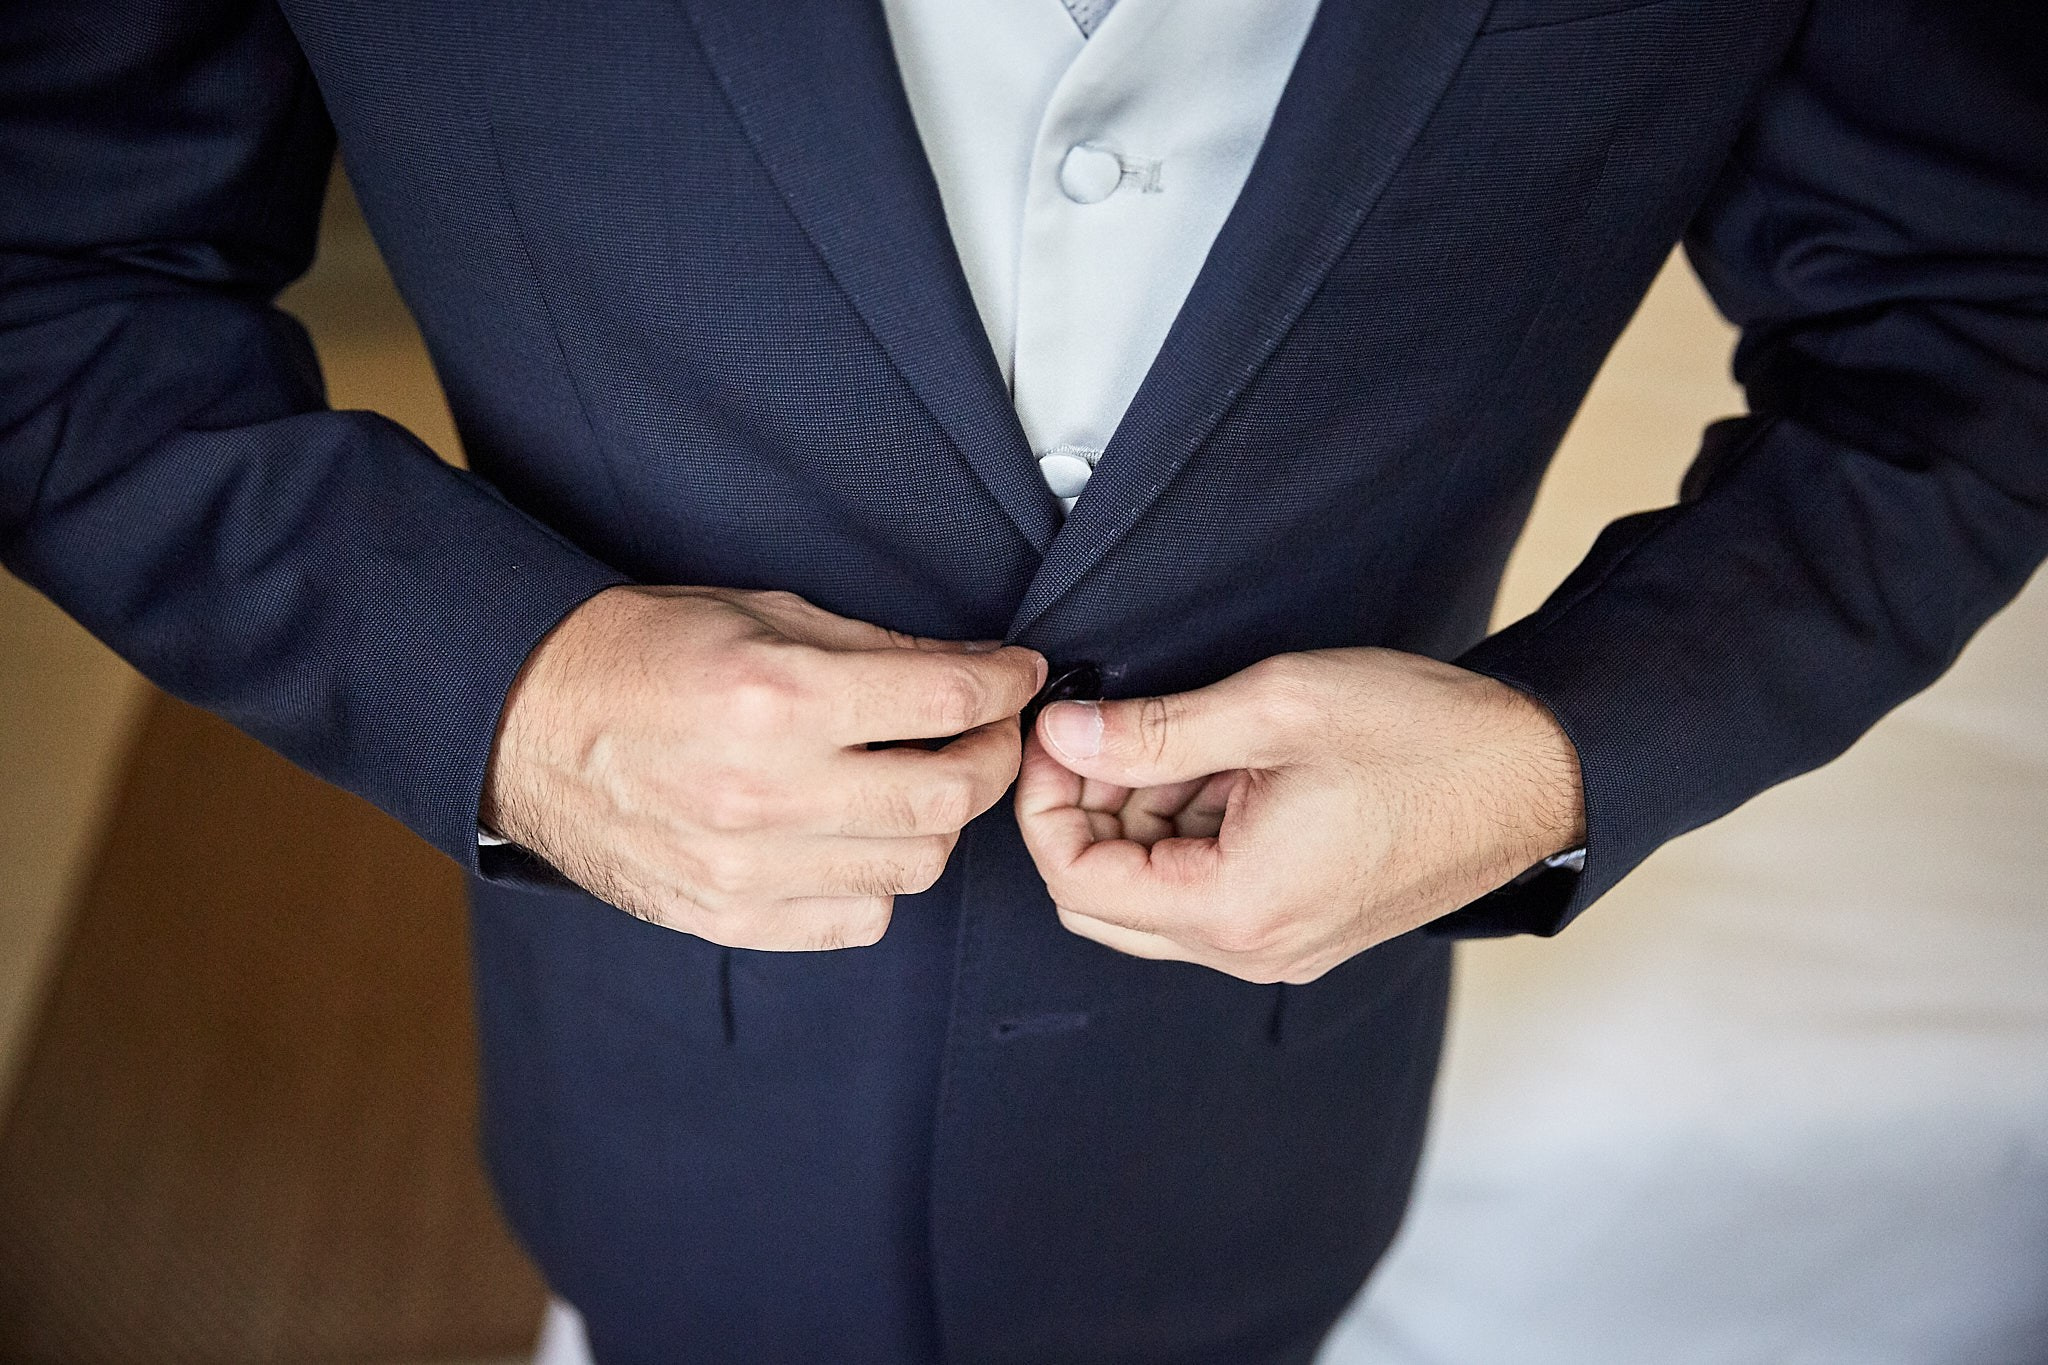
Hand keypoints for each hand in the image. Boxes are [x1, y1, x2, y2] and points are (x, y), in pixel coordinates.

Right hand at [483, 585, 1045, 948]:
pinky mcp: (728, 917)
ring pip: (913, 866)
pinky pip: (856, 920)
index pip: (943, 703)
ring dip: (939, 821)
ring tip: (923, 781)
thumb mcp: (759, 613)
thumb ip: (873, 649)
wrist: (524, 724)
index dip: (1003, 686)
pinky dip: (881, 881)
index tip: (1017, 677)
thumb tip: (969, 672)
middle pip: (947, 798)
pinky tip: (862, 837)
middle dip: (993, 758)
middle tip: (989, 734)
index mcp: (776, 697)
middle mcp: (767, 792)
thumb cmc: (637, 655)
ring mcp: (747, 868)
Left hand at [1015, 648, 1584, 981]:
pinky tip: (1215, 767)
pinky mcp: (1304, 927)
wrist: (1536, 774)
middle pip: (1104, 902)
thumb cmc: (1423, 737)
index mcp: (1236, 908)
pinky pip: (1206, 894)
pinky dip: (1185, 833)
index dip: (1041, 804)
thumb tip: (1060, 734)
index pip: (1078, 882)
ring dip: (1137, 819)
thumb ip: (1153, 729)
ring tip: (1174, 736)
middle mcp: (1251, 950)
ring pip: (1152, 897)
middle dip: (1082, 813)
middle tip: (1101, 731)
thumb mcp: (1274, 708)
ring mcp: (1280, 946)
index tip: (1051, 733)